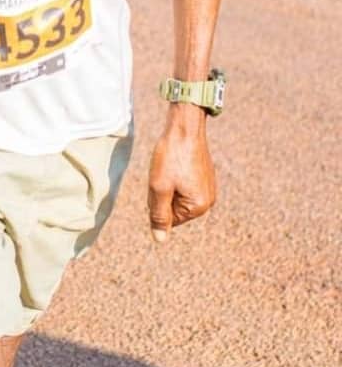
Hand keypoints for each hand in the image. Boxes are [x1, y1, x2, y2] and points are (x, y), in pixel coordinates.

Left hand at [147, 106, 215, 242]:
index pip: (168, 219)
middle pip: (174, 208)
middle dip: (163, 193)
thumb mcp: (159, 188)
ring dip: (168, 183)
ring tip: (170, 165)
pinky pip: (183, 182)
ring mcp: (208, 186)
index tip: (161, 181)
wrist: (185, 126)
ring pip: (177, 194)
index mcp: (199, 207)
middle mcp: (208, 200)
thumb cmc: (171, 156)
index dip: (157, 201)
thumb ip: (159, 216)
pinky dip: (175, 174)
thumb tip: (159, 240)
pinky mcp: (204, 174)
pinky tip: (176, 161)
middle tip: (164, 172)